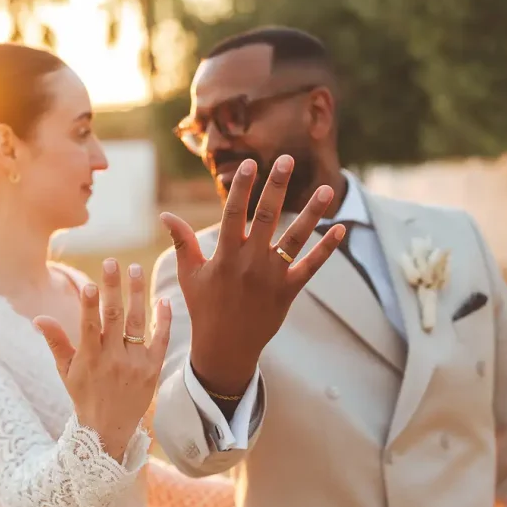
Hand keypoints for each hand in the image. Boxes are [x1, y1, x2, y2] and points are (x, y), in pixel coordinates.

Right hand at [34, 261, 171, 462]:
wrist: (110, 429)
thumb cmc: (84, 395)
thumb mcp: (66, 371)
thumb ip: (56, 342)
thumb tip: (38, 317)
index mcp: (90, 358)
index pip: (89, 326)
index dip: (90, 304)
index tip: (91, 283)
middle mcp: (113, 359)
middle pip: (114, 317)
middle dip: (113, 288)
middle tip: (113, 262)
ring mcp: (135, 363)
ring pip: (138, 322)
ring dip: (138, 294)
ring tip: (136, 269)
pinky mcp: (153, 369)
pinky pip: (160, 340)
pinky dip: (163, 320)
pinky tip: (162, 299)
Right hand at [160, 156, 343, 397]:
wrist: (225, 347)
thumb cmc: (205, 307)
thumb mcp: (190, 274)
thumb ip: (181, 241)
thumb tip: (165, 215)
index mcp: (225, 256)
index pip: (234, 214)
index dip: (243, 188)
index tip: (251, 163)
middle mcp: (250, 263)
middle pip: (266, 218)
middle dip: (276, 187)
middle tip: (287, 159)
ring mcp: (271, 277)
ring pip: (295, 239)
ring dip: (312, 213)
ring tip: (327, 189)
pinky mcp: (289, 291)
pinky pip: (311, 266)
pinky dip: (326, 249)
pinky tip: (340, 229)